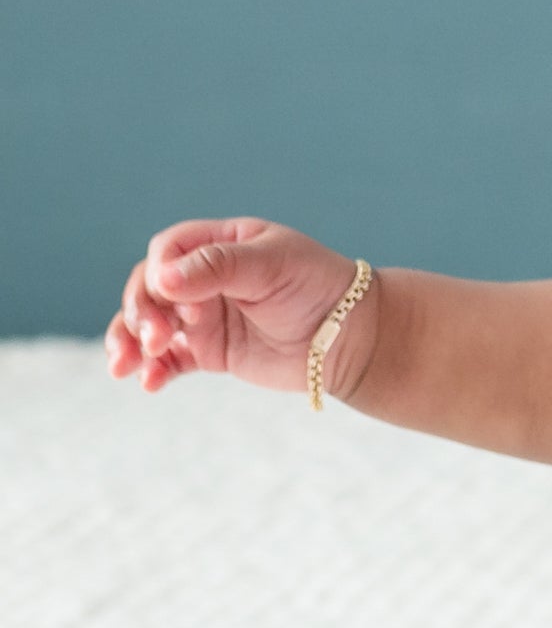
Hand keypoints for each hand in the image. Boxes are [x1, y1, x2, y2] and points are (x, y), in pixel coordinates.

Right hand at [107, 221, 373, 400]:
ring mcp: (205, 316)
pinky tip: (148, 383)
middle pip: (150, 288)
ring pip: (150, 325)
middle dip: (143, 311)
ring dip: (131, 342)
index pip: (169, 250)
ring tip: (124, 365)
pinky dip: (153, 371)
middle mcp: (207, 278)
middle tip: (157, 336)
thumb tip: (161, 279)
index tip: (173, 294)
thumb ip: (218, 268)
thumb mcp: (272, 265)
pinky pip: (169, 361)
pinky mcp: (210, 352)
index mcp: (222, 244)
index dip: (161, 271)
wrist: (352, 338)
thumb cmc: (319, 288)